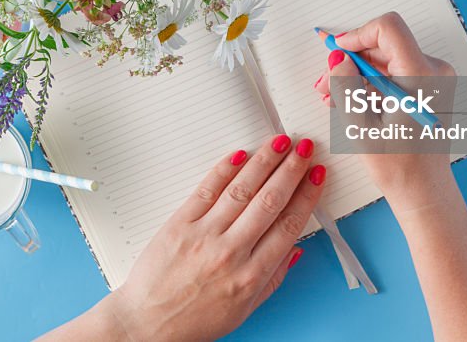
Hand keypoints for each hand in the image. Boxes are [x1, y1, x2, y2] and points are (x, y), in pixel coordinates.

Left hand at [43, 134, 324, 341]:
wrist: (149, 323)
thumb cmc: (196, 319)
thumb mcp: (245, 309)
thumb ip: (274, 278)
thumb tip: (296, 247)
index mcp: (252, 275)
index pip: (288, 225)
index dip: (307, 196)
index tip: (318, 175)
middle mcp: (231, 252)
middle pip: (269, 201)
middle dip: (291, 170)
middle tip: (305, 148)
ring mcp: (204, 236)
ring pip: (241, 190)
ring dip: (264, 162)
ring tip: (280, 143)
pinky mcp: (180, 224)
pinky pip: (206, 190)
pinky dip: (224, 170)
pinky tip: (240, 154)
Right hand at [314, 11, 454, 209]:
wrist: (423, 190)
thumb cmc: (398, 166)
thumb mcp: (360, 125)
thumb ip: (345, 85)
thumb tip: (338, 59)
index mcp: (420, 76)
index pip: (387, 28)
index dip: (357, 35)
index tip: (337, 51)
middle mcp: (433, 71)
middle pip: (384, 44)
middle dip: (351, 60)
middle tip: (326, 81)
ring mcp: (434, 79)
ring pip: (386, 58)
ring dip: (357, 73)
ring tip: (333, 96)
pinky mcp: (429, 88)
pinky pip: (395, 72)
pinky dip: (371, 82)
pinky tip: (351, 101)